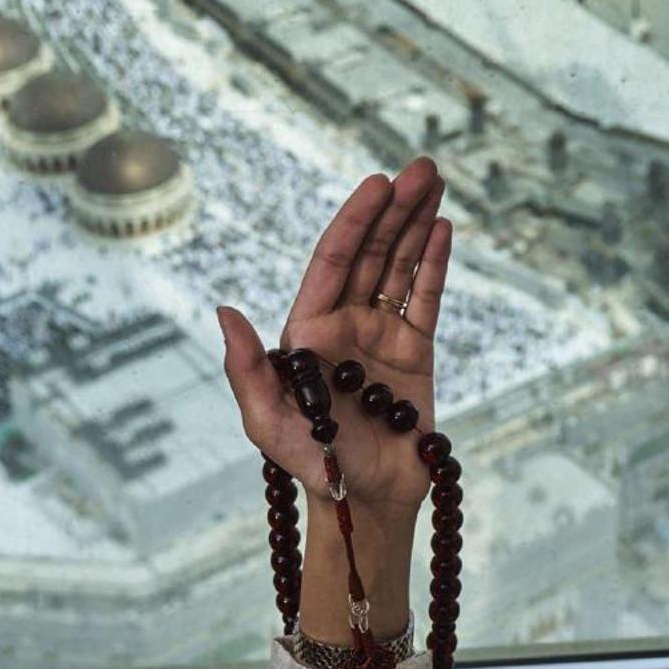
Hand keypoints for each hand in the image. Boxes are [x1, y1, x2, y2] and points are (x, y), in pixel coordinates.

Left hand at [217, 157, 452, 521]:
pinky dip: (435, 263)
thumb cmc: (311, 467)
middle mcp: (344, 323)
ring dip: (417, 223)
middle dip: (395, 208)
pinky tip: (443, 228)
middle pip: (372, 252)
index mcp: (307, 330)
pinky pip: (427, 299)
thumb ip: (249, 368)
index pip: (334, 261)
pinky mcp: (416, 352)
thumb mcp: (267, 423)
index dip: (356, 221)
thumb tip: (225, 312)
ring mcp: (381, 334)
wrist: (366, 500)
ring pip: (401, 266)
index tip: (377, 184)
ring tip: (435, 182)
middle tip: (422, 168)